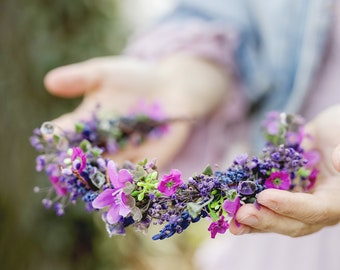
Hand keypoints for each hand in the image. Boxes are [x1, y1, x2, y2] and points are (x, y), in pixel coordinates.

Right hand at [44, 54, 229, 168]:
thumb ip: (80, 78)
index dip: (57, 136)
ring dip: (100, 178)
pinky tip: (126, 183)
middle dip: (76, 165)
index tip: (51, 138)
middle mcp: (100, 143)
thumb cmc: (134, 77)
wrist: (170, 87)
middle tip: (68, 170)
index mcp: (85, 123)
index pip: (65, 132)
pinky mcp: (145, 162)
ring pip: (106, 170)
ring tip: (95, 181)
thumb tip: (49, 82)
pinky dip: (129, 179)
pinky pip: (134, 174)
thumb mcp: (105, 74)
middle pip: (83, 157)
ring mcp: (122, 155)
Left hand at [229, 105, 339, 236]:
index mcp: (336, 198)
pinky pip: (266, 205)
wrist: (331, 130)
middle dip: (266, 220)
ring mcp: (299, 201)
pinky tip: (230, 208)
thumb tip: (337, 159)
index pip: (314, 209)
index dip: (290, 206)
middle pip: (293, 222)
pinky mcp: (284, 193)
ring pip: (277, 218)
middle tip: (241, 215)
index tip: (265, 197)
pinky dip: (250, 207)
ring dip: (253, 221)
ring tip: (230, 221)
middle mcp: (317, 205)